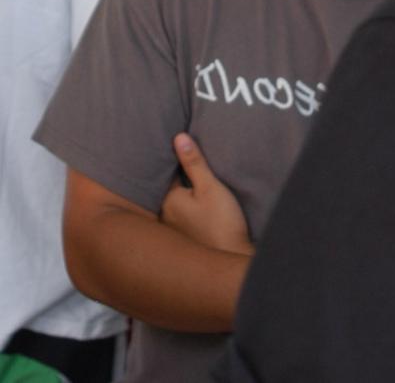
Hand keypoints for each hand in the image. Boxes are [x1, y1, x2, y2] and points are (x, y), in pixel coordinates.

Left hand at [160, 133, 252, 254]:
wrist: (231, 258)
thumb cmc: (222, 222)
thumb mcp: (210, 187)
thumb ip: (194, 163)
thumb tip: (178, 137)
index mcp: (167, 199)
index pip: (162, 172)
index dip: (168, 157)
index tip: (169, 141)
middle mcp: (163, 214)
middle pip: (163, 186)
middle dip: (169, 173)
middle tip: (174, 153)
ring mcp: (171, 227)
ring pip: (169, 200)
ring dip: (175, 189)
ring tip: (182, 174)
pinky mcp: (182, 236)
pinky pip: (176, 212)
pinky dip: (180, 203)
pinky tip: (189, 201)